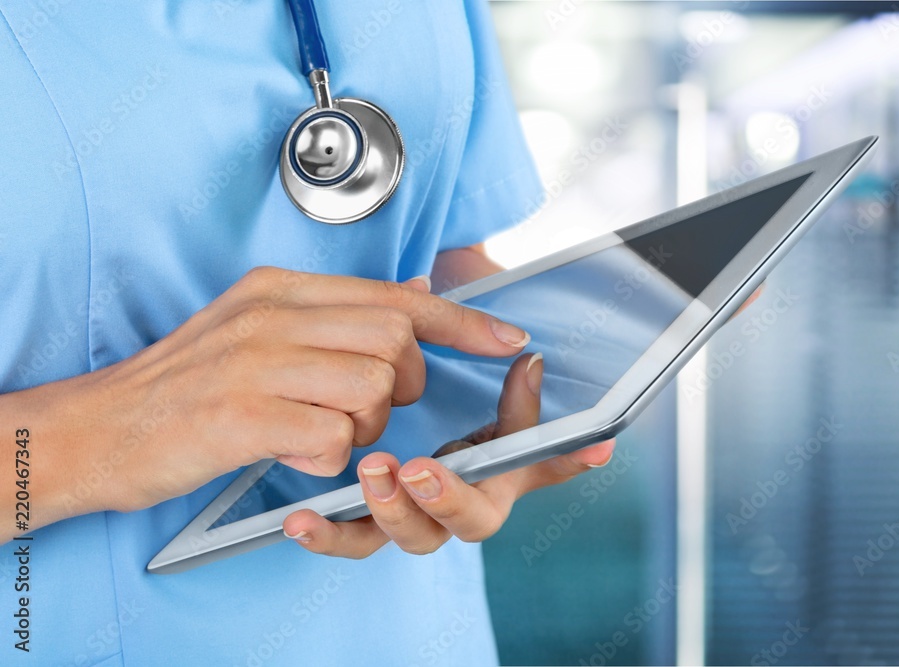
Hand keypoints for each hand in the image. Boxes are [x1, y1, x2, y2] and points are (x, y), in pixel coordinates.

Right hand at [3, 268, 530, 539]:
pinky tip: (292, 452)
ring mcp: (257, 362)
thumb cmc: (186, 385)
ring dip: (362, 427)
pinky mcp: (243, 414)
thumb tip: (416, 293)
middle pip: (396, 339)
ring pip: (373, 388)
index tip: (507, 338)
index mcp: (282, 290)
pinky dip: (327, 458)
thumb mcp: (258, 326)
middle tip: (363, 405)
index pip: (398, 295)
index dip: (462, 320)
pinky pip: (333, 439)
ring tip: (316, 431)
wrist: (97, 428)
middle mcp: (274, 315)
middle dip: (401, 383)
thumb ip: (336, 312)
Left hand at [281, 351, 614, 555]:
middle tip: (421, 466)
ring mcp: (415, 518)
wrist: (375, 428)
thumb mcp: (468, 391)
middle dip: (448, 496)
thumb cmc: (440, 413)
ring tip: (372, 472)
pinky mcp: (367, 526)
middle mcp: (460, 504)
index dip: (570, 460)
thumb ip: (501, 382)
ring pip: (412, 535)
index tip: (594, 444)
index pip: (542, 467)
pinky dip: (329, 535)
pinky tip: (302, 519)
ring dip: (392, 510)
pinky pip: (351, 541)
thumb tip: (529, 357)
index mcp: (497, 472)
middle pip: (469, 520)